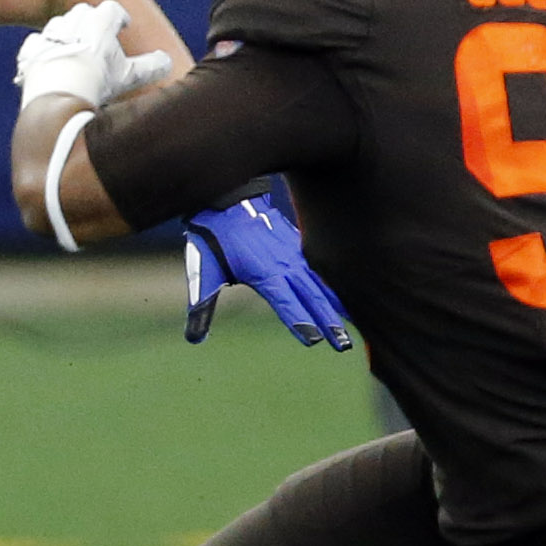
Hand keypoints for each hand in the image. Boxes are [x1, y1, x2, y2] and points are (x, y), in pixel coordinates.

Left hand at [14, 0, 173, 109]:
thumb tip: (168, 63)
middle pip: (83, 12)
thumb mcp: (129, 77)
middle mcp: (73, 22)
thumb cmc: (99, 86)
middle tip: (97, 36)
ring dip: (66, 34)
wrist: (59, 100)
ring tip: (73, 51)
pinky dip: (41, 51)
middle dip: (90, 21)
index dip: (118, 17)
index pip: (112, 10)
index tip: (122, 25)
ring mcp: (49, 35)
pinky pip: (35, 44)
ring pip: (58, 26)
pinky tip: (47, 62)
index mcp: (99, 23)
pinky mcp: (30, 52)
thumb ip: (150, 67)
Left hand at [182, 193, 351, 349]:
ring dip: (335, 306)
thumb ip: (201, 306)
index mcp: (263, 273)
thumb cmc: (213, 239)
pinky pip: (319, 271)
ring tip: (352, 325)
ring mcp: (294, 255)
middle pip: (311, 297)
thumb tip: (193, 340)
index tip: (314, 339)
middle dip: (328, 321)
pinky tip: (342, 299)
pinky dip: (332, 287)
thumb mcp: (201, 272)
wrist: (228, 199)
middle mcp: (284, 265)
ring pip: (320, 284)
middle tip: (343, 345)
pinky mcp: (298, 248)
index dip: (299, 321)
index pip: (285, 302)